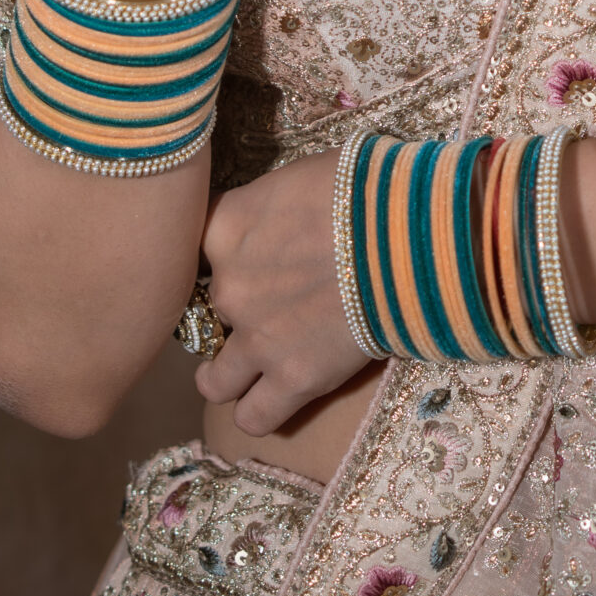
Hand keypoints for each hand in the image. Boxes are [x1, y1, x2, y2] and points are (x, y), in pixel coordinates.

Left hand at [195, 150, 373, 434]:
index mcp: (225, 229)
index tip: (234, 262)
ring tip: (243, 372)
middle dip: (231, 313)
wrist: (406, 234)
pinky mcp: (294, 378)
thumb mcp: (298, 179)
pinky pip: (254, 416)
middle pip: (204, 314)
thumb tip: (281, 214)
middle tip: (264, 307)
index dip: (211, 261)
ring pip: (215, 381)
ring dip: (225, 376)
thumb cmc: (361, 189)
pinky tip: (270, 400)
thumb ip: (269, 207)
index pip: (190, 251)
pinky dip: (259, 412)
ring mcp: (257, 339)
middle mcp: (228, 288)